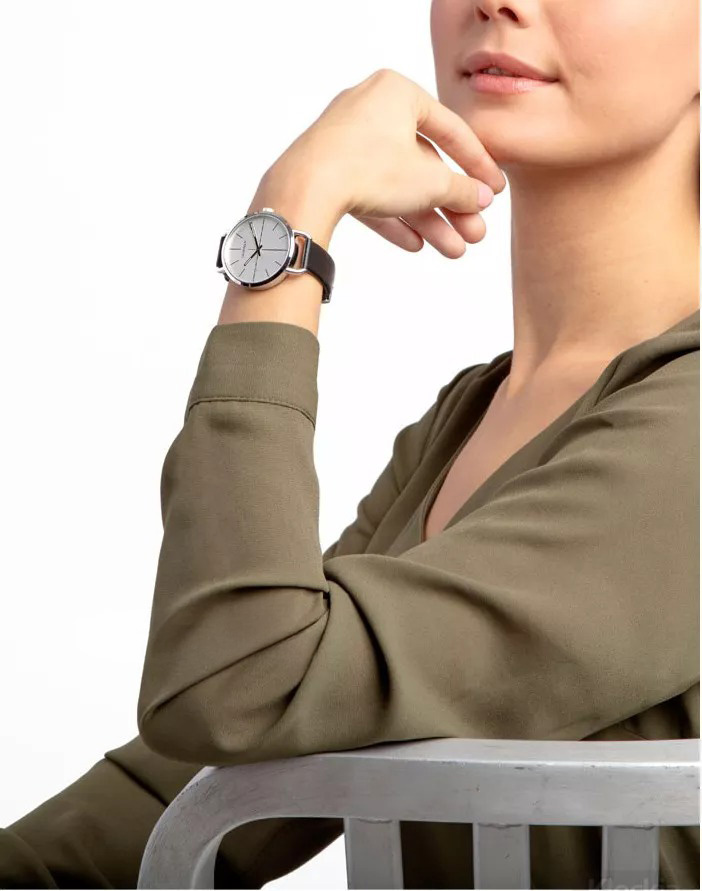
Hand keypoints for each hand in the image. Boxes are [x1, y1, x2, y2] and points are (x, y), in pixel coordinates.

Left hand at [261, 67, 506, 258]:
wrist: (305, 189)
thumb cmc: (369, 168)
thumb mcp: (429, 182)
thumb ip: (461, 189)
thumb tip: (481, 198)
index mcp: (397, 92)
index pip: (450, 130)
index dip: (478, 165)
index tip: (495, 190)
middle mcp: (370, 109)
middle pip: (423, 164)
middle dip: (451, 205)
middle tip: (475, 233)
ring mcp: (346, 141)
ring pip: (398, 185)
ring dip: (428, 219)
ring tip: (453, 250)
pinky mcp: (329, 171)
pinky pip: (370, 194)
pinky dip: (393, 218)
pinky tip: (416, 245)